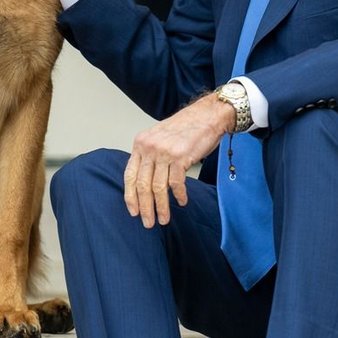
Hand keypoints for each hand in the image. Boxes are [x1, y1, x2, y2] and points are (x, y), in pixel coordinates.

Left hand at [124, 94, 235, 226]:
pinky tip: (182, 201)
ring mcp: (164, 152)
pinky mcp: (180, 156)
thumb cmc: (186, 127)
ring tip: (164, 218)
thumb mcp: (160, 137)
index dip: (130, 196)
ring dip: (162, 207)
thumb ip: (150, 155)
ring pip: (158, 188)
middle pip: (142, 185)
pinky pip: (176, 183)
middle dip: (145, 207)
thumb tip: (145, 181)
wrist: (207, 115)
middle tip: (148, 222)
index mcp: (141, 143)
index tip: (133, 211)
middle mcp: (149, 147)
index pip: (130, 175)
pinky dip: (179, 195)